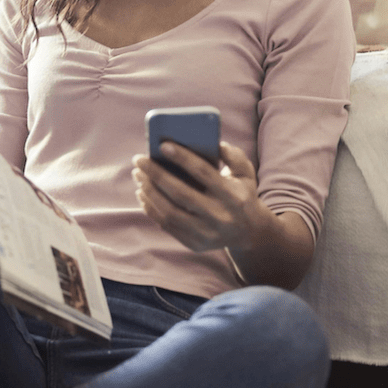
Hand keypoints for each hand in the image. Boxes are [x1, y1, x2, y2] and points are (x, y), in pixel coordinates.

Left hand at [131, 141, 270, 253]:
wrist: (249, 232)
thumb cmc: (242, 193)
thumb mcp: (246, 172)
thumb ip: (233, 156)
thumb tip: (213, 143)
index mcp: (232, 195)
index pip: (204, 173)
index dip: (183, 158)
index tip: (162, 145)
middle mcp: (219, 216)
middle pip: (181, 193)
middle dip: (156, 175)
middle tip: (139, 160)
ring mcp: (206, 233)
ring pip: (169, 212)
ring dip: (149, 192)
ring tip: (138, 175)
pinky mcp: (194, 244)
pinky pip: (167, 225)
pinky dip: (151, 208)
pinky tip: (143, 193)